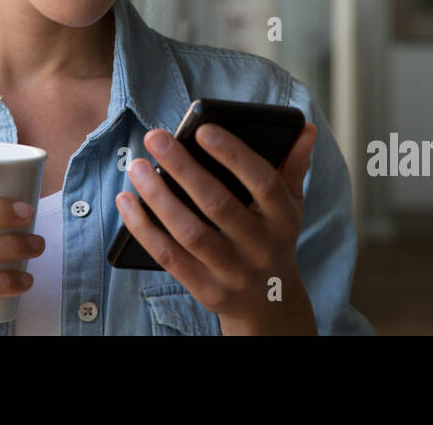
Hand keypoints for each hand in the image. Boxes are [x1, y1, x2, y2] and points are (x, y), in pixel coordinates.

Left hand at [115, 122, 319, 335]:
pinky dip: (144, 228)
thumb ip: (293, 166)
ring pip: (190, 232)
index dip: (233, 155)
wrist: (270, 304)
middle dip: (183, 168)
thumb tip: (305, 129)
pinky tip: (127, 201)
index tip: (203, 129)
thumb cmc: (273, 238)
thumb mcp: (291, 206)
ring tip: (137, 166)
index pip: (263, 182)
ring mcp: (234, 273)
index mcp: (284, 220)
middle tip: (155, 136)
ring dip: (158, 197)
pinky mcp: (206, 291)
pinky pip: (169, 258)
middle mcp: (261, 248)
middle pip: (218, 205)